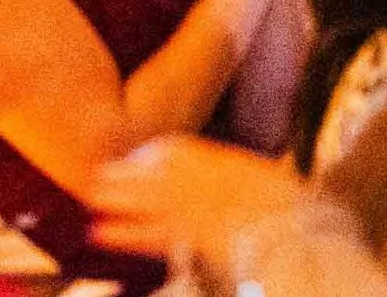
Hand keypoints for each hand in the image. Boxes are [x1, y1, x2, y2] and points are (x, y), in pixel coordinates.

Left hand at [89, 135, 307, 269]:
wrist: (293, 232)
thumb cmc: (291, 209)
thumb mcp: (272, 182)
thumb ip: (247, 177)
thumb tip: (240, 176)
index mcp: (226, 163)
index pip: (179, 150)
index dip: (154, 152)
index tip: (140, 155)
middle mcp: (203, 181)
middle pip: (154, 172)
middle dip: (126, 173)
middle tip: (100, 173)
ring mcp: (193, 208)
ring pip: (144, 198)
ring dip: (117, 197)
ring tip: (93, 196)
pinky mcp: (186, 237)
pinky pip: (147, 233)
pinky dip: (123, 233)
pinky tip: (100, 233)